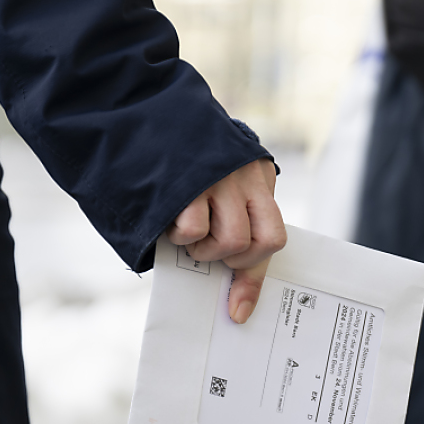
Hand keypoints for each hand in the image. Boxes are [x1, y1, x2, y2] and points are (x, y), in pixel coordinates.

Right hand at [164, 159, 285, 323]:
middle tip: (206, 247)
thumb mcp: (223, 191)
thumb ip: (237, 234)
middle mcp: (246, 177)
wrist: (149, 115)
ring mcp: (220, 178)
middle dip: (226, 259)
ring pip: (229, 241)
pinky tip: (170, 214)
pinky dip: (178, 233)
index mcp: (260, 179)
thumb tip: (239, 308)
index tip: (238, 307)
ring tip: (187, 229)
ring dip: (202, 248)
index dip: (254, 274)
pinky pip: (193, 229)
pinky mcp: (189, 180)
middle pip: (254, 244)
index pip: (274, 237)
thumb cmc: (187, 165)